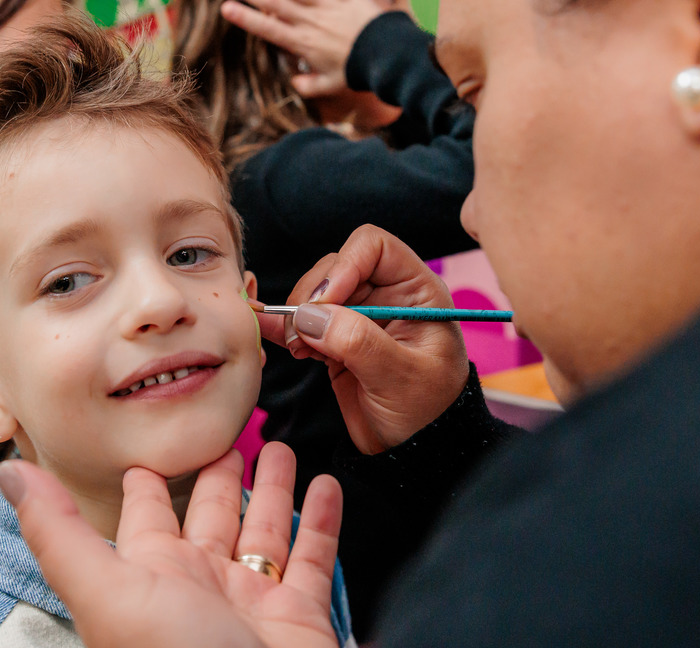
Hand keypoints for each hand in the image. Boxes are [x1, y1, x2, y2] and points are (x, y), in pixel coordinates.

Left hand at [0, 444, 340, 647]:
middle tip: (229, 437)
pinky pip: (312, 558)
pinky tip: (326, 488)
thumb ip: (61, 532)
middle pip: (211, 516)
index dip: (146, 488)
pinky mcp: (296, 616)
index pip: (146, 519)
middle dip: (219, 476)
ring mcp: (250, 602)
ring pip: (263, 531)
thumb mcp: (106, 591)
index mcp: (150, 578)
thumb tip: (10, 477)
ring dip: (273, 488)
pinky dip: (322, 521)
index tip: (149, 457)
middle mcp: (199, 587)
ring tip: (280, 449)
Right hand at [218, 0, 382, 99]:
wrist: (387, 58)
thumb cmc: (357, 71)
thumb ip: (308, 86)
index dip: (246, 18)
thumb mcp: (330, 85)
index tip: (226, 7)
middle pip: (273, 3)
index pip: (268, 29)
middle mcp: (310, 22)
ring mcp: (327, 6)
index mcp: (302, 44)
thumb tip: (293, 84)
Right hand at [256, 225, 469, 453]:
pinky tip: (271, 333)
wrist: (417, 453)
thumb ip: (359, 342)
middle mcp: (388, 297)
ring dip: (298, 315)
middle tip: (303, 333)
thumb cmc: (428, 413)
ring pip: (316, 293)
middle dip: (314, 295)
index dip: (344, 265)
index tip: (326, 301)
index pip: (374, 247)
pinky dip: (285, 327)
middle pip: (337, 267)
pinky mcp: (337, 341)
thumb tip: (311, 315)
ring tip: (298, 348)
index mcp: (416, 291)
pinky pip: (305, 321)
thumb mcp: (401, 377)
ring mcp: (361, 319)